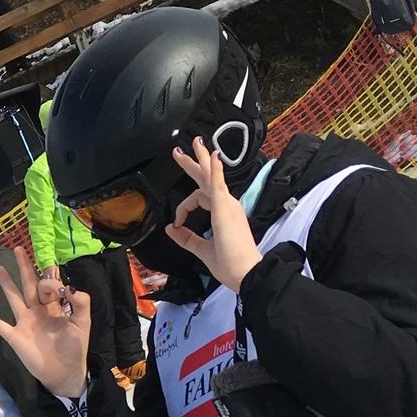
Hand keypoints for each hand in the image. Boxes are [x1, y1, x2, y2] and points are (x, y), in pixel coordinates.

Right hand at [0, 245, 89, 398]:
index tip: (60, 292)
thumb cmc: (74, 348)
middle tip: (17, 249)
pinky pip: (0, 325)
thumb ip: (81, 302)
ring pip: (13, 298)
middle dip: (24, 267)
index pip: (47, 286)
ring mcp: (24, 323)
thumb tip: (69, 288)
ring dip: (6, 284)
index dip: (52, 284)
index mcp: (53, 307)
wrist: (64, 372)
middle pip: (28, 284)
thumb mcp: (83, 322)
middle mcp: (37, 311)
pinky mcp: (15, 336)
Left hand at [164, 137, 262, 291]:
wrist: (245, 272)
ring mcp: (227, 205)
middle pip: (208, 178)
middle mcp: (227, 206)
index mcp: (223, 214)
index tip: (178, 223)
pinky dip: (214, 170)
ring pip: (211, 176)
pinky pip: (218, 184)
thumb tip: (171, 228)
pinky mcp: (225, 208)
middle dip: (194, 163)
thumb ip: (186, 238)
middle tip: (181, 151)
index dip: (183, 208)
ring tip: (194, 144)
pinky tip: (212, 156)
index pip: (199, 199)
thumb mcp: (201, 249)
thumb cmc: (230, 263)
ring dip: (201, 159)